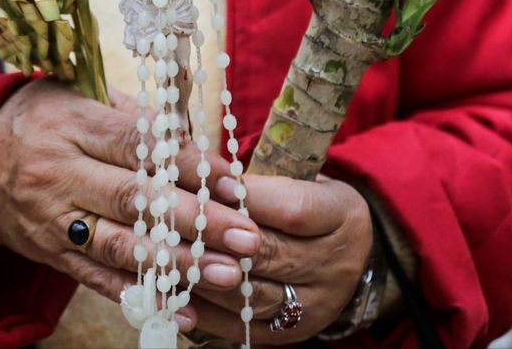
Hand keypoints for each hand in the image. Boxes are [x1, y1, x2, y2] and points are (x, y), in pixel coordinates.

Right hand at [0, 80, 263, 331]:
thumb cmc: (41, 116)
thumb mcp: (79, 94)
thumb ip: (134, 115)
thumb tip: (198, 139)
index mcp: (73, 125)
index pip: (139, 145)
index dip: (190, 164)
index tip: (237, 183)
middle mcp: (61, 173)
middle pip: (134, 198)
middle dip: (196, 221)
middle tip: (248, 237)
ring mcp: (53, 218)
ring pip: (119, 245)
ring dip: (178, 263)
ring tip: (229, 275)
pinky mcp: (49, 252)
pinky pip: (96, 278)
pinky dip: (140, 294)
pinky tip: (181, 308)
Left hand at [188, 173, 372, 342]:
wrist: (339, 252)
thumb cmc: (307, 203)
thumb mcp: (299, 180)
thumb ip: (261, 183)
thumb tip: (206, 179)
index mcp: (343, 217)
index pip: (294, 210)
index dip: (250, 199)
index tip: (211, 185)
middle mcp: (335, 265)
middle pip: (272, 254)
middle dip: (218, 240)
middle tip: (178, 225)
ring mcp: (315, 306)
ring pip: (252, 295)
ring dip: (205, 277)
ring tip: (168, 259)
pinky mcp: (289, 333)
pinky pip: (240, 326)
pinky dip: (204, 312)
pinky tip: (174, 296)